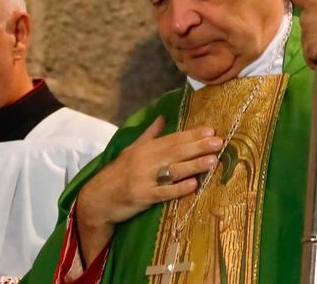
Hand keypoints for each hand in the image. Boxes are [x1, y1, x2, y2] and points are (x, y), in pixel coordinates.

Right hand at [74, 116, 222, 261]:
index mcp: (145, 148)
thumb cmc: (117, 173)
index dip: (192, 134)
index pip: (173, 139)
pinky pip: (163, 193)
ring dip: (194, 165)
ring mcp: (144, 179)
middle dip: (199, 146)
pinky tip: (193, 185)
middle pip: (176, 152)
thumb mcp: (131, 150)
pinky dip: (178, 189)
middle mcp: (145, 161)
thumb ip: (149, 135)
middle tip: (219, 141)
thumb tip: (162, 117)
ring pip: (173, 170)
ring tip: (213, 160)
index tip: (211, 130)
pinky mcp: (142, 197)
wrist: (97, 198)